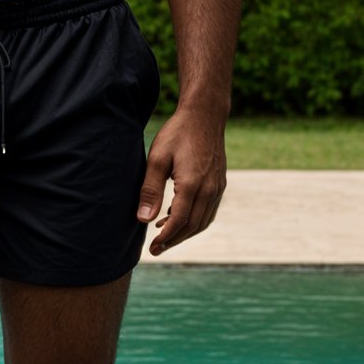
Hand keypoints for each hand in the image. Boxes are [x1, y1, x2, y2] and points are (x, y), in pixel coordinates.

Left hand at [136, 106, 226, 255]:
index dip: (165, 238)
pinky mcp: (220, 183)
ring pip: (203, 221)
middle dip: (174, 240)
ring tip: (164, 235)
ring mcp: (217, 187)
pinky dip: (195, 220)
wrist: (205, 115)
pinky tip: (179, 216)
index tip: (152, 249)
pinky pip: (209, 211)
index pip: (179, 222)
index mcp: (193, 185)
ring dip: (184, 232)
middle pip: (192, 227)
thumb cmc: (177, 133)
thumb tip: (143, 219)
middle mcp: (210, 190)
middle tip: (156, 249)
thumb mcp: (157, 158)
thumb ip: (150, 190)